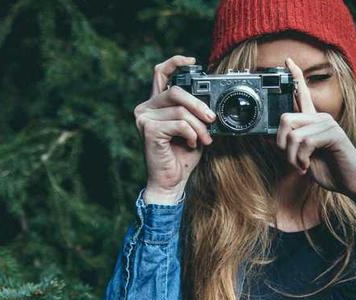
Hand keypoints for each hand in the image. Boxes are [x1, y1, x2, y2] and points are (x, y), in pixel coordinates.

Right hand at [133, 55, 215, 201]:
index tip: (193, 61)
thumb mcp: (193, 128)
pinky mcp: (148, 130)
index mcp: (156, 104)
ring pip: (180, 110)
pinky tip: (191, 143)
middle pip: (176, 91)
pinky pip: (179, 124)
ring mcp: (144, 118)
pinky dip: (191, 134)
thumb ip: (195, 112)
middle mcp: (146, 108)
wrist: (171, 181)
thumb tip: (210, 102)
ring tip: (204, 139)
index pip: (160, 73)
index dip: (175, 62)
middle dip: (199, 105)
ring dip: (199, 126)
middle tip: (212, 119)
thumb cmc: (182, 156)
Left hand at [276, 57, 355, 199]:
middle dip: (281, 145)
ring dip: (292, 157)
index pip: (303, 94)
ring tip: (302, 167)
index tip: (288, 60)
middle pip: (285, 118)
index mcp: (313, 122)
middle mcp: (320, 118)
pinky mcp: (334, 134)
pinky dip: (301, 159)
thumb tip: (266, 137)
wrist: (353, 184)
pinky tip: (308, 167)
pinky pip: (305, 142)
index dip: (295, 76)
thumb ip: (287, 147)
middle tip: (292, 161)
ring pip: (293, 135)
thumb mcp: (302, 159)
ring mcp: (328, 124)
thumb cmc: (330, 171)